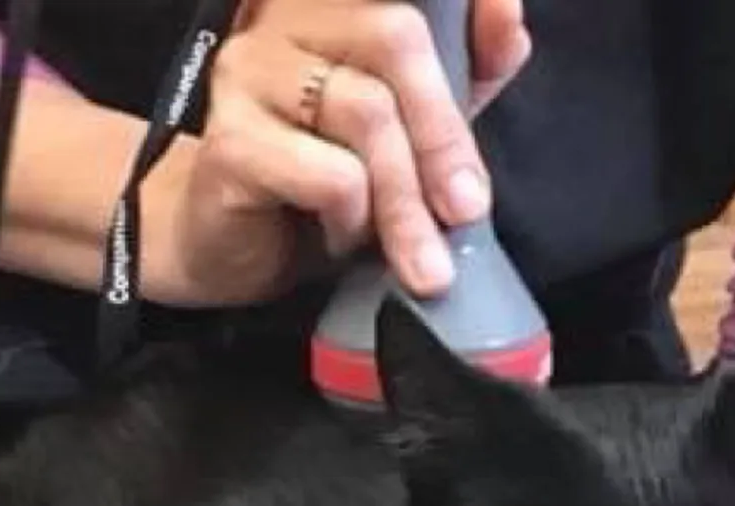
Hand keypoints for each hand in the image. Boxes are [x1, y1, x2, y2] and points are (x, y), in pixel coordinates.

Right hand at [141, 0, 531, 307]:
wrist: (230, 250)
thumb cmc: (323, 184)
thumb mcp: (413, 125)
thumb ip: (465, 68)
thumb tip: (506, 15)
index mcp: (328, 8)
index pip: (404, 1)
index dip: (464, 13)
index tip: (499, 35)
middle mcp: (282, 21)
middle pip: (394, 39)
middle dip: (444, 133)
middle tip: (465, 209)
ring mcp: (248, 74)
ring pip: (366, 112)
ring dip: (405, 197)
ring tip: (413, 252)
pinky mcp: (229, 141)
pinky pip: (328, 173)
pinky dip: (353, 217)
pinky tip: (340, 235)